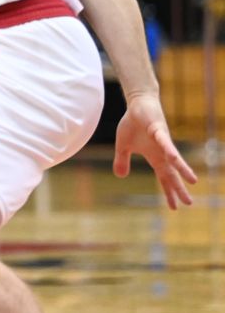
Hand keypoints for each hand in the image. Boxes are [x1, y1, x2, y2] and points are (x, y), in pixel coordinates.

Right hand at [114, 94, 197, 209]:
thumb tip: (120, 176)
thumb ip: (122, 161)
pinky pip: (165, 142)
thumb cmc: (133, 124)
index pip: (164, 178)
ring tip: (192, 181)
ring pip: (173, 159)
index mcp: (154, 157)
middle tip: (188, 204)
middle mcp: (162, 152)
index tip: (174, 207)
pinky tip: (174, 158)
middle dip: (179, 188)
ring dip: (182, 170)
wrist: (137, 105)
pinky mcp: (159, 130)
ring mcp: (162, 142)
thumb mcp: (122, 146)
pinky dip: (169, 151)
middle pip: (172, 173)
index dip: (169, 192)